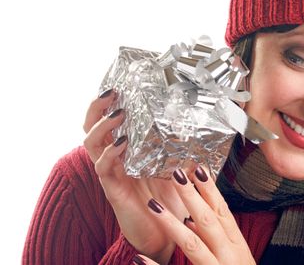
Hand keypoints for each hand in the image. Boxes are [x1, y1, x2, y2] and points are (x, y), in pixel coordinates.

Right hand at [83, 89, 188, 263]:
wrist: (168, 231)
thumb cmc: (170, 197)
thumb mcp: (177, 164)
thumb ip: (182, 146)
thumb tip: (200, 125)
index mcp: (127, 150)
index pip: (111, 121)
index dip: (110, 103)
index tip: (118, 83)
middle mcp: (114, 158)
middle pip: (92, 126)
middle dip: (97, 107)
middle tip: (110, 91)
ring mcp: (111, 172)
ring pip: (91, 143)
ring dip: (102, 125)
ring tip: (117, 113)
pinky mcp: (112, 188)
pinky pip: (102, 167)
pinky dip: (110, 152)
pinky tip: (121, 143)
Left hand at [138, 167, 255, 264]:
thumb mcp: (236, 257)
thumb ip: (218, 238)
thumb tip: (194, 218)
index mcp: (237, 246)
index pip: (222, 212)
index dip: (210, 190)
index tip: (198, 168)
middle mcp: (229, 256)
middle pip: (208, 222)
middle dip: (191, 196)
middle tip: (175, 173)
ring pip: (193, 245)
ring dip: (172, 223)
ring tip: (153, 205)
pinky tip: (138, 258)